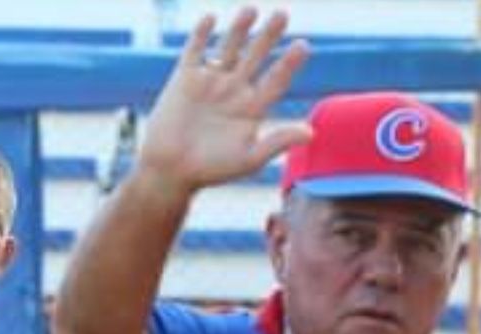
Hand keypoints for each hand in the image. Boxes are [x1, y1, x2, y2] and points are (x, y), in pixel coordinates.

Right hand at [134, 7, 310, 195]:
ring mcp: (210, 82)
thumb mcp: (249, 158)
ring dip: (239, 29)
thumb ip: (278, 142)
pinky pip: (195, 51)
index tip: (302, 45)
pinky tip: (210, 18)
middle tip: (283, 14)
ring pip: (229, 48)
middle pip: (256, 56)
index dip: (290, 62)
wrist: (169, 171)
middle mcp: (234, 90)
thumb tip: (312, 132)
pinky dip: (201, 35)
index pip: (277, 78)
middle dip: (269, 36)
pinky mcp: (184, 79)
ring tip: (251, 9)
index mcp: (253, 108)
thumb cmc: (210, 170)